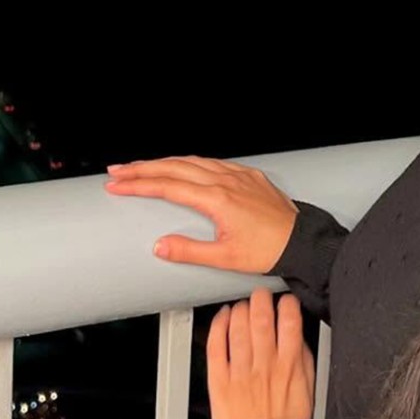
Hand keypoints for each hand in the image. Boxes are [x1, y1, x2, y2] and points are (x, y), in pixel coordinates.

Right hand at [104, 155, 298, 273]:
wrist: (302, 241)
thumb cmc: (269, 250)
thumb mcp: (225, 258)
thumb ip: (189, 251)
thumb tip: (160, 246)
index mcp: (217, 199)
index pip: (168, 186)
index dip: (138, 185)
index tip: (117, 184)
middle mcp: (226, 181)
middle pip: (175, 166)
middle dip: (143, 168)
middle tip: (118, 171)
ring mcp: (239, 175)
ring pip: (193, 160)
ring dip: (165, 162)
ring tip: (142, 167)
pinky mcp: (249, 176)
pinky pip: (214, 162)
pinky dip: (191, 162)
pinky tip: (183, 165)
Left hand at [207, 287, 314, 418]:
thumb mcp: (309, 389)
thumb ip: (303, 360)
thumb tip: (298, 337)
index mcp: (289, 366)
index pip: (290, 322)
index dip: (288, 305)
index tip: (286, 301)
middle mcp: (265, 365)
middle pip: (261, 319)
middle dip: (261, 299)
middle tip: (261, 294)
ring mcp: (240, 372)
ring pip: (238, 328)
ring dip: (241, 309)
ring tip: (243, 305)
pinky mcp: (220, 381)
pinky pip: (216, 346)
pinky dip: (218, 327)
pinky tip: (222, 317)